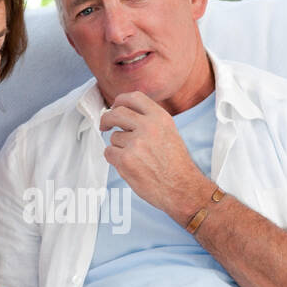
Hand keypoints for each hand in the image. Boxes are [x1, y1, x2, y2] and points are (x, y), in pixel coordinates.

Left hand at [99, 91, 212, 221]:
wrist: (181, 188)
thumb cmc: (176, 165)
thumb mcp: (169, 133)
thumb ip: (150, 121)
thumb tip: (126, 114)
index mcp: (160, 118)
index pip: (134, 97)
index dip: (120, 101)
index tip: (115, 107)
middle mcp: (148, 127)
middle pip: (116, 113)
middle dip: (107, 119)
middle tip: (105, 126)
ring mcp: (136, 143)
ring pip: (113, 138)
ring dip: (118, 147)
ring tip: (136, 159)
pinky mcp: (126, 159)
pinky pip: (109, 153)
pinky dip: (115, 159)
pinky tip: (130, 166)